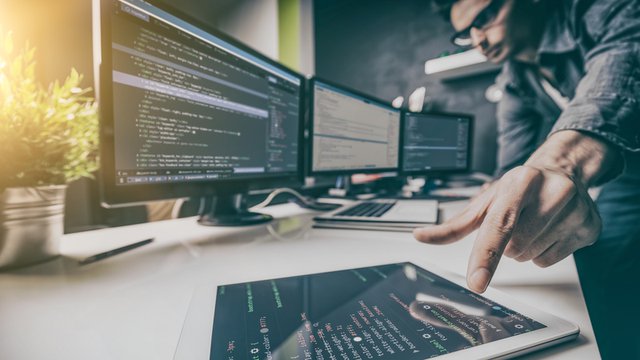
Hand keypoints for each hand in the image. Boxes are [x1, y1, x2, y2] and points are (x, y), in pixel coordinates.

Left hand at [413, 131, 621, 292]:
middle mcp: (552, 192)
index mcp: (520, 181)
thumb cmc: (520, 188)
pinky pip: (550, 261)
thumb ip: (454, 225)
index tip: (477, 282)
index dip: (485, 255)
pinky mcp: (589, 227)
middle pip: (513, 248)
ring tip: (532, 224)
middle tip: (516, 222)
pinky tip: (548, 230)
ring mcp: (575, 210)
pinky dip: (542, 253)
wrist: (564, 171)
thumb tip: (419, 236)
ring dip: (523, 249)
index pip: (499, 226)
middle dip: (507, 243)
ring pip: (530, 258)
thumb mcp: (486, 200)